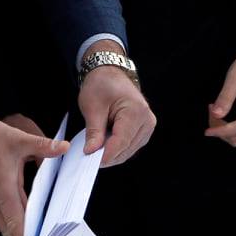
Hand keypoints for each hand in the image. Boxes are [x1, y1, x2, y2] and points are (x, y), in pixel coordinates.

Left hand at [77, 45, 155, 166]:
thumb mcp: (92, 107)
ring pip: (129, 150)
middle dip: (107, 156)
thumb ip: (94, 131)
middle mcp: (147, 120)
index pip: (121, 141)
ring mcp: (148, 125)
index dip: (106, 155)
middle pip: (126, 149)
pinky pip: (131, 146)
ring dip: (112, 153)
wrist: (110, 73)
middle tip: (88, 158)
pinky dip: (117, 148)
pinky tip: (104, 145)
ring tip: (95, 149)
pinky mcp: (144, 129)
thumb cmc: (102, 85)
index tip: (90, 162)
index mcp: (135, 111)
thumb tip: (91, 152)